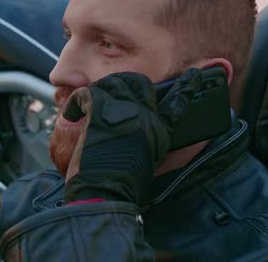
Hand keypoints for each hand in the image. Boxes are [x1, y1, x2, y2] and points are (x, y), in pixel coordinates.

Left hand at [63, 69, 202, 204]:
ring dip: (99, 90)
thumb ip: (146, 140)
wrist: (104, 192)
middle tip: (109, 94)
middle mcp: (146, 117)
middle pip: (140, 83)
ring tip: (89, 103)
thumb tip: (135, 129)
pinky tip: (72, 113)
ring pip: (115, 82)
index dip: (186, 89)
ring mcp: (124, 111)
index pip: (177, 104)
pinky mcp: (101, 111)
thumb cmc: (120, 183)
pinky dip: (76, 102)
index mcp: (160, 131)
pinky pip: (87, 93)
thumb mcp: (147, 161)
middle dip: (125, 84)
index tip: (195, 76)